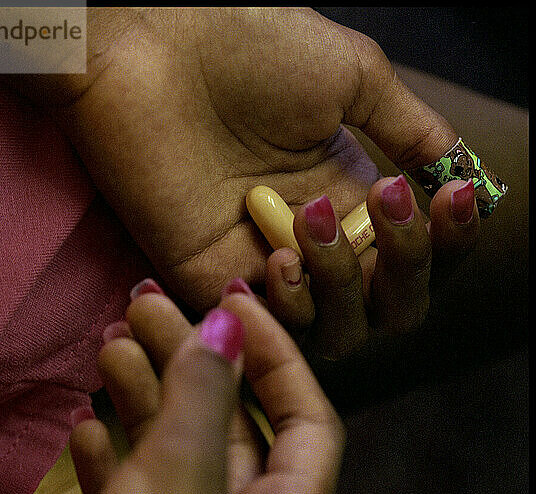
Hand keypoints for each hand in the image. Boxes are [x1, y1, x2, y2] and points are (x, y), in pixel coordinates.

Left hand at [15, 8, 467, 321]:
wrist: (155, 42)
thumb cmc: (253, 44)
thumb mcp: (352, 77)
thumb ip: (407, 130)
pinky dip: (289, 306)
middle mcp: (311, 241)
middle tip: (389, 204)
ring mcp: (263, 263)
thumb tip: (460, 169)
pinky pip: (268, 329)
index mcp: (347, 196)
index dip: (446, 239)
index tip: (450, 196)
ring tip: (316, 217)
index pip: (414, 253)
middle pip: (386, 305)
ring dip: (346, 283)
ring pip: (336, 328)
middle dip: (407, 266)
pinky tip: (279, 258)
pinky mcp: (211, 278)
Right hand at [66, 289, 343, 493]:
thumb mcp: (181, 481)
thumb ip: (205, 397)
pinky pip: (132, 487)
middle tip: (144, 308)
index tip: (231, 305)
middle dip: (189, 358)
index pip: (302, 412)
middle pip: (227, 418)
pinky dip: (112, 452)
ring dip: (143, 393)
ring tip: (109, 347)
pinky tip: (86, 426)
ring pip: (175, 446)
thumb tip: (226, 326)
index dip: (274, 352)